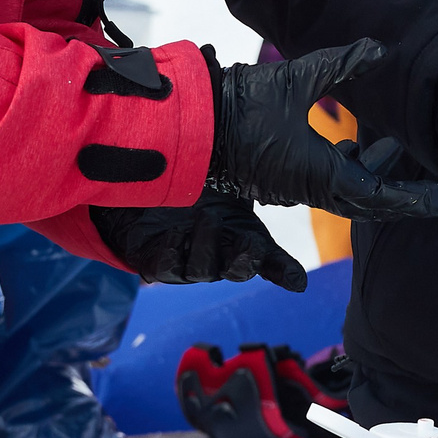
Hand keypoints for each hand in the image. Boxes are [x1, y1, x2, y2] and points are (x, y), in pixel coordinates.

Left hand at [92, 191, 306, 288]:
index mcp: (242, 234)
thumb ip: (259, 172)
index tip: (298, 282)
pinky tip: (177, 233)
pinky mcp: (153, 262)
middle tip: (250, 243)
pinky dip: (175, 252)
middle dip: (246, 261)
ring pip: (203, 271)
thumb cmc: (193, 175)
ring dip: (208, 246)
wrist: (139, 180)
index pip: (270, 259)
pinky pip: (166, 270)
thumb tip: (297, 155)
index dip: (284, 272)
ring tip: (206, 216)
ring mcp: (186, 260)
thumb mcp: (232, 172)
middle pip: (240, 271)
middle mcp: (217, 252)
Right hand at [212, 39, 437, 221]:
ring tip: (390, 146)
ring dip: (370, 174)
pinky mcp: (276, 177)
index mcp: (318, 174)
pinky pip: (322, 183)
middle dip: (399, 196)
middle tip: (432, 194)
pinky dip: (346, 169)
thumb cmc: (242, 103)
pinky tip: (350, 144)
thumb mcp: (298, 77)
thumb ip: (342, 63)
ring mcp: (290, 186)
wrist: (191, 122)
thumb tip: (381, 49)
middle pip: (365, 201)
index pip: (377, 195)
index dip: (412, 199)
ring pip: (343, 191)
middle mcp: (307, 188)